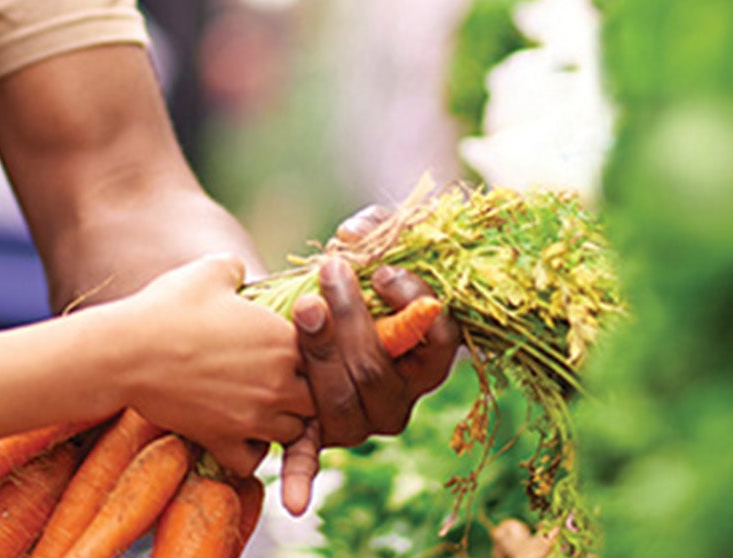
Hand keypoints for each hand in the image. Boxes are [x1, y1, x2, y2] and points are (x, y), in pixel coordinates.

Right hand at [109, 253, 315, 476]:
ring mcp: (253, 417)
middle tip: (279, 378)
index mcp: (284, 339)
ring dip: (282, 421)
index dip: (313, 351)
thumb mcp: (209, 271)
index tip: (289, 346)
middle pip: (319, 398)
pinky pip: (255, 460)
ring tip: (260, 404)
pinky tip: (237, 431)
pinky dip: (251, 451)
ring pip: (293, 432)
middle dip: (304, 390)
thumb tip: (241, 270)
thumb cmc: (168, 307)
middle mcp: (279, 382)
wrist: (127, 351)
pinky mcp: (224, 441)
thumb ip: (237, 268)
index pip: (327, 354)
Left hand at [275, 211, 460, 513]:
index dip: (414, 306)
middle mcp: (402, 396)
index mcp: (429, 355)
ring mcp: (361, 418)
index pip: (437, 340)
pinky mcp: (319, 428)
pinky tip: (295, 502)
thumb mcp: (375, 239)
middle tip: (330, 274)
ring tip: (304, 309)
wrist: (317, 295)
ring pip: (344, 403)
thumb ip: (373, 228)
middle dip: (355, 322)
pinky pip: (311, 456)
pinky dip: (302, 478)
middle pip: (380, 372)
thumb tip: (351, 234)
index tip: (384, 271)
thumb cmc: (359, 264)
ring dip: (322, 357)